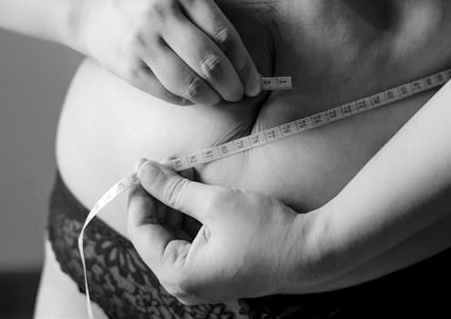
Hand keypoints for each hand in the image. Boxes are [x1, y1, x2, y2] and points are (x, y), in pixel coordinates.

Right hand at [72, 0, 260, 104]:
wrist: (92, 7)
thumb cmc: (148, 2)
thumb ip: (207, 20)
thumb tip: (243, 65)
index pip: (224, 34)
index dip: (245, 64)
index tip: (256, 82)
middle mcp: (161, 13)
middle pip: (210, 61)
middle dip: (232, 85)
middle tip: (241, 95)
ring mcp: (141, 41)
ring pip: (189, 82)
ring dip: (211, 97)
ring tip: (219, 99)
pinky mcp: (128, 66)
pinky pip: (167, 92)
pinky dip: (186, 99)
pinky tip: (194, 97)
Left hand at [126, 160, 314, 304]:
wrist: (311, 253)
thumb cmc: (266, 231)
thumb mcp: (215, 202)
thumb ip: (174, 187)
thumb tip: (143, 170)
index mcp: (179, 273)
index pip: (141, 231)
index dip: (139, 196)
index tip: (142, 168)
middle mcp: (184, 284)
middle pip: (155, 234)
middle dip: (158, 197)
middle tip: (165, 164)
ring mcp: (200, 281)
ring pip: (172, 236)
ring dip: (174, 204)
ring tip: (183, 172)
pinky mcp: (214, 272)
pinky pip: (190, 243)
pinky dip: (189, 217)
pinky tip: (196, 191)